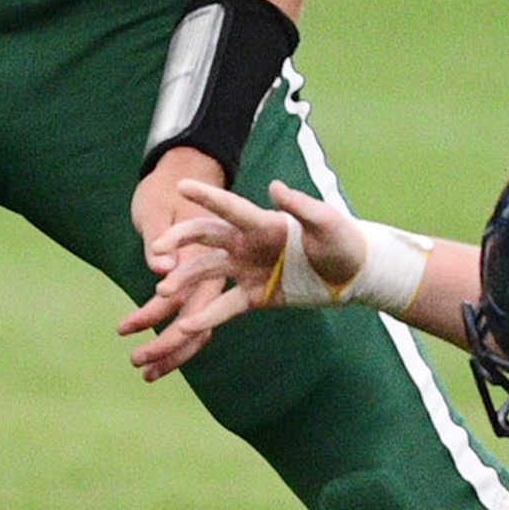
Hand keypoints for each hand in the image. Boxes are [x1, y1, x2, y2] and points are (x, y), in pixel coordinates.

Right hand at [117, 176, 356, 378]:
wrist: (352, 275)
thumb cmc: (342, 241)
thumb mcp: (326, 222)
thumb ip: (300, 205)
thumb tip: (274, 186)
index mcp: (263, 222)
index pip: (230, 207)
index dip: (207, 196)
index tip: (181, 184)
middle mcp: (249, 243)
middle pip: (207, 237)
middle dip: (180, 239)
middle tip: (156, 246)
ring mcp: (248, 269)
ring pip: (207, 272)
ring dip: (185, 279)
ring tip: (162, 290)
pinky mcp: (253, 295)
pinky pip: (224, 306)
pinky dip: (206, 316)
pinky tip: (186, 324)